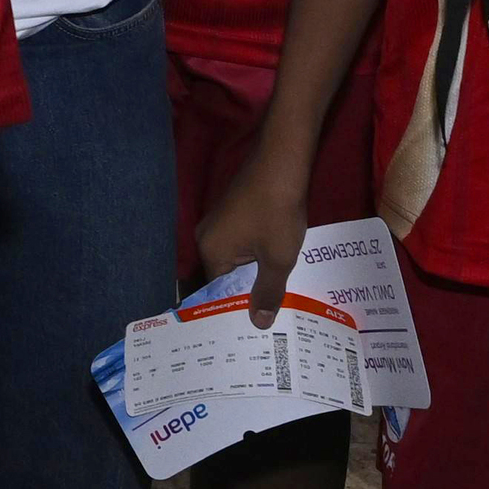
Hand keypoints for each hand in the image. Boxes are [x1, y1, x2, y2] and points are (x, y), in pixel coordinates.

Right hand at [195, 150, 311, 328]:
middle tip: (267, 315)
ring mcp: (217, 222)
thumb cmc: (277, 212)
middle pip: (223, 275)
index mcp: (210, 251)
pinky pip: (239, 243)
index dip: (236, 308)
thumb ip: (268, 291)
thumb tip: (258, 324)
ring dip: (252, 273)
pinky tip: (273, 262)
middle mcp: (206, 237)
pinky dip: (254, 255)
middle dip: (245, 292)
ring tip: (273, 293)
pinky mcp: (231, 211)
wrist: (281, 162)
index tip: (252, 326)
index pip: (218, 291)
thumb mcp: (278, 258)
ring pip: (233, 259)